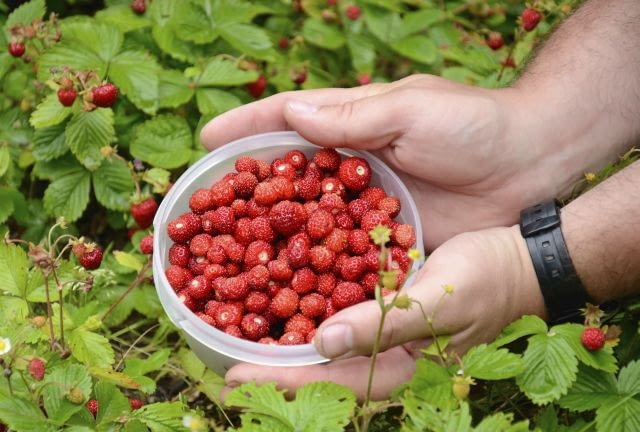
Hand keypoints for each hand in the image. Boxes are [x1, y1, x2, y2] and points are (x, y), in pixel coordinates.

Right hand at [201, 75, 565, 249]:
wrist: (530, 167)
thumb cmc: (474, 125)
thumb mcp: (412, 108)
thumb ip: (355, 117)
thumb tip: (291, 115)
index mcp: (351, 127)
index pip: (287, 123)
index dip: (246, 130)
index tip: (206, 139)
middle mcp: (349, 170)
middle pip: (285, 180)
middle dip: (244, 192)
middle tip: (202, 209)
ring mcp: (363, 210)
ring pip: (305, 224)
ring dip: (269, 239)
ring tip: (226, 256)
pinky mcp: (384, 244)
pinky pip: (339, 259)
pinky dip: (313, 271)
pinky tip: (284, 288)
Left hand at [222, 225, 544, 400]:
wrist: (516, 258)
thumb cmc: (487, 280)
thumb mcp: (440, 300)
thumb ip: (386, 324)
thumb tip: (324, 344)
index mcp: (397, 361)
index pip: (328, 381)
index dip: (279, 381)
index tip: (232, 377)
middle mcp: (382, 349)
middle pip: (317, 368)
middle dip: (269, 367)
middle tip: (220, 364)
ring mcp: (381, 326)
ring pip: (322, 340)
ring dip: (281, 338)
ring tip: (235, 332)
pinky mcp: (381, 298)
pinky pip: (336, 308)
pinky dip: (304, 305)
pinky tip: (280, 292)